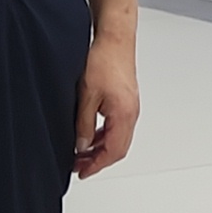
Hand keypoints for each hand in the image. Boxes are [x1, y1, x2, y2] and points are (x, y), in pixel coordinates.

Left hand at [72, 29, 142, 179]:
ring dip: (101, 149)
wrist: (115, 39)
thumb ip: (84, 124)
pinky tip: (91, 134)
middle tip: (80, 166)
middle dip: (99, 160)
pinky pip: (118, 126)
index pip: (113, 151)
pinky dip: (105, 136)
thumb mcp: (86, 96)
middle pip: (118, 148)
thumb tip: (82, 145)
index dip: (96, 165)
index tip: (83, 172)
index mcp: (123, 114)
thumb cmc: (104, 60)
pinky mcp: (127, 100)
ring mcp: (131, 107)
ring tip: (82, 153)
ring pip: (119, 138)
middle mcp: (131, 113)